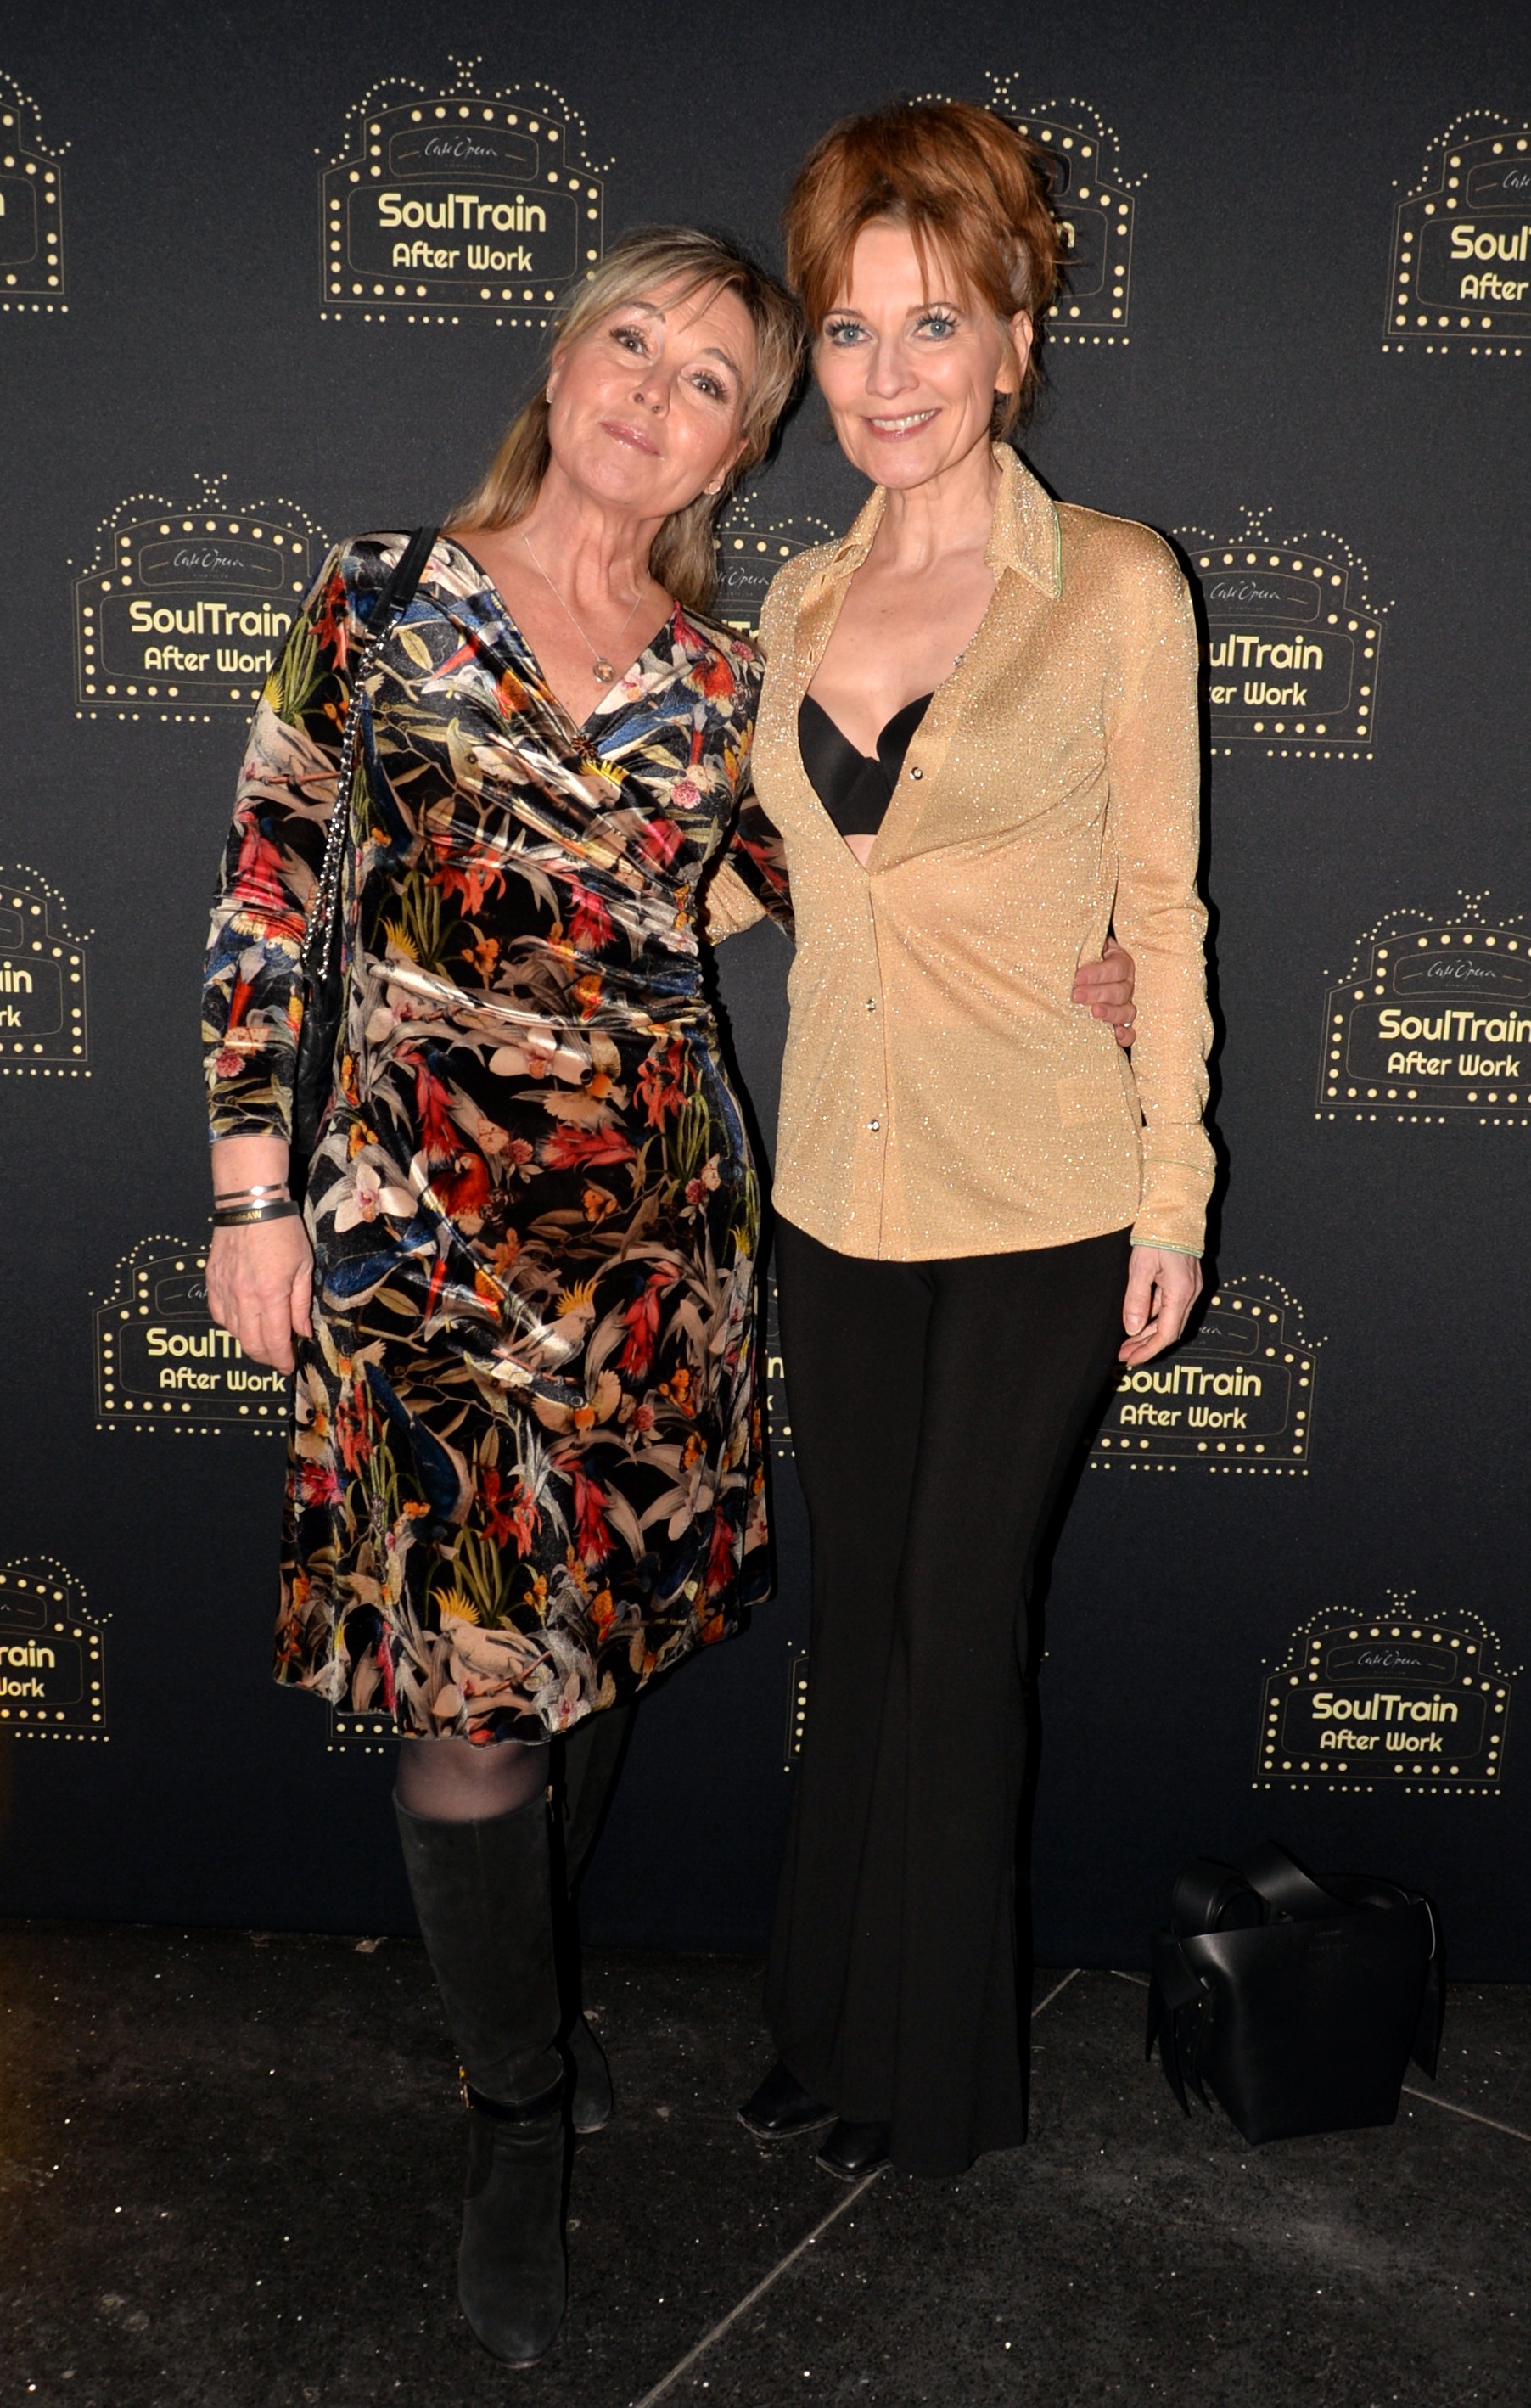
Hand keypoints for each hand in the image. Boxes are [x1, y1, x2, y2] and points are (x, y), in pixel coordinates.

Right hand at [205, 1216, 313, 1374]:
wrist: (250, 1204)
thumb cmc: (283, 1232)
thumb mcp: (304, 1267)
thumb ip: (301, 1304)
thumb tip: (301, 1332)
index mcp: (270, 1296)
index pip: (273, 1342)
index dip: (281, 1360)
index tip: (288, 1368)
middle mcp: (243, 1298)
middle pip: (251, 1345)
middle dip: (266, 1357)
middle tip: (278, 1358)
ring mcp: (224, 1291)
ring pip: (234, 1333)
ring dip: (250, 1343)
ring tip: (264, 1340)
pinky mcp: (212, 1282)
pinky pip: (219, 1316)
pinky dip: (232, 1326)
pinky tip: (243, 1323)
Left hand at [1073, 935, 1136, 1048]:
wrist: (1074, 974)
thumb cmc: (1076, 957)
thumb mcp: (1080, 946)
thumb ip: (1077, 945)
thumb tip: (1064, 943)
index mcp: (1119, 961)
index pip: (1115, 968)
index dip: (1098, 973)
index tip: (1077, 977)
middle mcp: (1125, 983)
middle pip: (1120, 990)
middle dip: (1098, 993)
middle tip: (1076, 995)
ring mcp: (1124, 1004)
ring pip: (1127, 1011)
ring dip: (1111, 1013)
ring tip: (1093, 1013)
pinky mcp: (1119, 1024)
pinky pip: (1129, 1033)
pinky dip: (1125, 1036)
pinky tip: (1115, 1036)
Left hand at [1119, 1246, 1201, 1365]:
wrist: (1175, 1209)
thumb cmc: (1157, 1234)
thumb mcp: (1141, 1267)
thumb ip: (1137, 1299)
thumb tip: (1133, 1329)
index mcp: (1181, 1292)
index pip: (1166, 1333)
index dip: (1148, 1350)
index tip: (1130, 1359)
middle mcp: (1190, 1292)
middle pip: (1170, 1330)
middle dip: (1147, 1345)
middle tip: (1124, 1354)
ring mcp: (1191, 1286)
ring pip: (1171, 1319)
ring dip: (1150, 1332)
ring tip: (1128, 1341)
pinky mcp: (1186, 1280)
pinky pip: (1171, 1305)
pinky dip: (1155, 1316)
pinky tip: (1139, 1319)